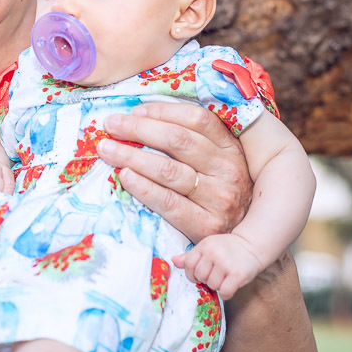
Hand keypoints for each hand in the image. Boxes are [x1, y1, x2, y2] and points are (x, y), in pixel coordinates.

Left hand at [98, 102, 251, 241]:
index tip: (134, 110)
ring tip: (108, 149)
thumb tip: (143, 116)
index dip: (162, 111)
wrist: (243, 241)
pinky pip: (168, 202)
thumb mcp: (217, 161)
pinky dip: (143, 188)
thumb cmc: (219, 193)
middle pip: (178, 140)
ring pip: (169, 170)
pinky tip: (125, 177)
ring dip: (132, 156)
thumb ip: (192, 140)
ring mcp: (219, 198)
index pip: (196, 119)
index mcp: (230, 147)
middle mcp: (228, 170)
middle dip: (139, 129)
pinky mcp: (206, 225)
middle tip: (111, 125)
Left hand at [174, 233, 262, 299]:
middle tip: (216, 275)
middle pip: (200, 276)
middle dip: (206, 279)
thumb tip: (174, 261)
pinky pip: (224, 292)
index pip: (188, 264)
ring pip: (212, 285)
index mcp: (204, 246)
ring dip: (218, 285)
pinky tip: (230, 285)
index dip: (192, 273)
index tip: (200, 274)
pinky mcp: (237, 274)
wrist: (252, 245)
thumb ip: (190, 256)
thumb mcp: (208, 246)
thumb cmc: (227, 248)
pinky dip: (226, 293)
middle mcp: (214, 253)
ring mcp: (225, 264)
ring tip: (225, 277)